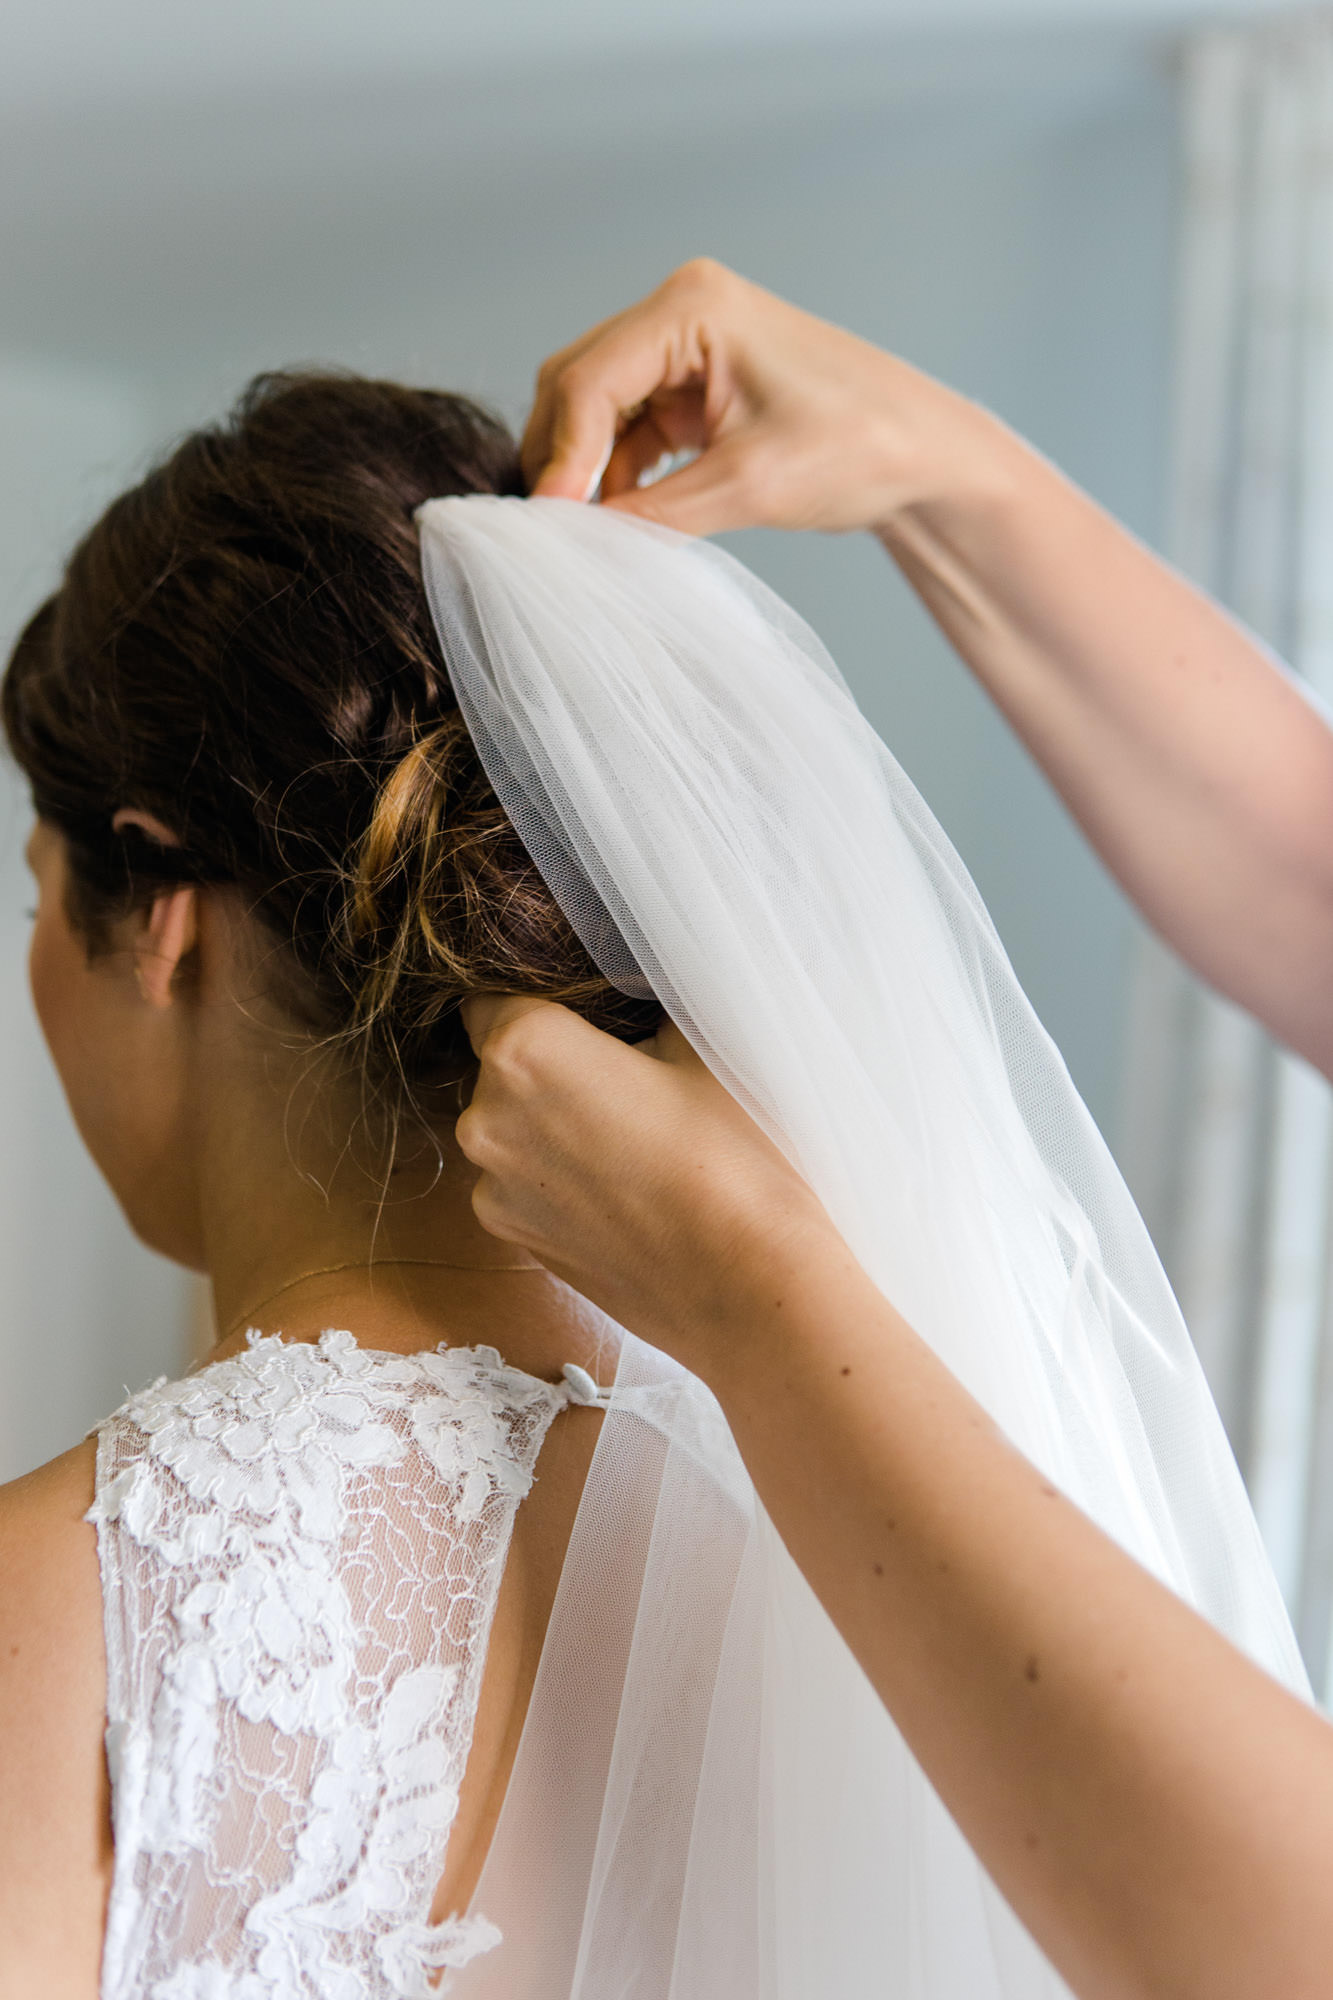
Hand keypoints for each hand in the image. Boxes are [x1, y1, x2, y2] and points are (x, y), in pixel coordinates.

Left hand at [454, 994, 836, 1367]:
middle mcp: (486, 1116)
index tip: (583, 1017)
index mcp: (525, 1049)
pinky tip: (622, 1192)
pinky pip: (522, 1183)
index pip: (492, 995)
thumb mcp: (699, 1043)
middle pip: (501, 1067)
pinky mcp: (512, 1238)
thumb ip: (637, 1010)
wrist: (748, 1282)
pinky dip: (557, 1180)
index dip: (540, 1002)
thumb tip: (625, 1001)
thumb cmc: (732, 1155)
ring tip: (632, 1146)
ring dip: (551, 1126)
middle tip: (626, 1084)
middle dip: (551, 1068)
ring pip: (511, 1128)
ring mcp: (492, 1185)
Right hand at [522, 258, 1010, 537]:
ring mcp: (687, 347)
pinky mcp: (696, 385)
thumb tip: (578, 543)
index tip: (549, 523)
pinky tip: (618, 522)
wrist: (926, 457)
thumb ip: (654, 515)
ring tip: (581, 535)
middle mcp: (682, 311)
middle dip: (561, 457)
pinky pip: (630, 429)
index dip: (561, 456)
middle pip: (579, 384)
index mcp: (693, 306)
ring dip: (585, 469)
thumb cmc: (862, 449)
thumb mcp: (749, 487)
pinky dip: (616, 475)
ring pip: (596, 409)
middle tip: (550, 533)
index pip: (590, 380)